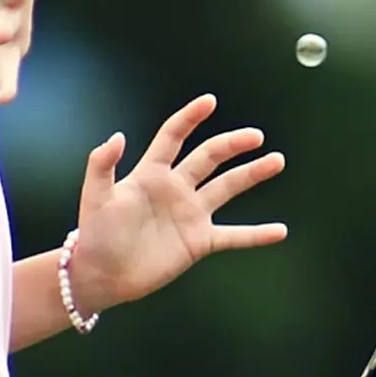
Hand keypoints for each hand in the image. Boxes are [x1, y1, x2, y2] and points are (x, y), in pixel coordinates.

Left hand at [66, 95, 287, 309]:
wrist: (102, 275)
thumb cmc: (96, 234)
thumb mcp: (95, 196)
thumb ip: (102, 164)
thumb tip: (118, 136)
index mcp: (151, 173)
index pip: (173, 136)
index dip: (190, 118)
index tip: (208, 101)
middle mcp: (176, 188)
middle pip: (209, 157)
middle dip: (233, 144)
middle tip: (256, 136)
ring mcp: (191, 214)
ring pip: (227, 187)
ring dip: (252, 173)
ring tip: (276, 161)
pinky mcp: (199, 241)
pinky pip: (233, 235)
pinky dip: (256, 235)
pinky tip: (279, 231)